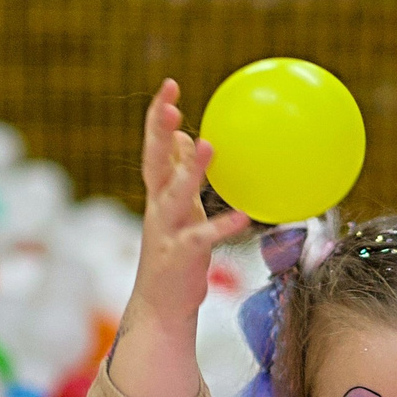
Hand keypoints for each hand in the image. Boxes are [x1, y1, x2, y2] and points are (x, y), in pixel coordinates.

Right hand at [109, 80, 249, 396]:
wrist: (160, 309)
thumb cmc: (175, 258)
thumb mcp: (178, 212)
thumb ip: (182, 177)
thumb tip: (192, 140)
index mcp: (158, 195)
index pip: (155, 148)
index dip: (158, 118)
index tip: (170, 87)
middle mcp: (157, 208)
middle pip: (153, 161)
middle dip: (158, 130)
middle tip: (170, 101)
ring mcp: (165, 232)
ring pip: (174, 196)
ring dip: (191, 170)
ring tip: (209, 145)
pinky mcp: (179, 257)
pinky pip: (201, 239)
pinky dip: (220, 227)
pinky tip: (243, 217)